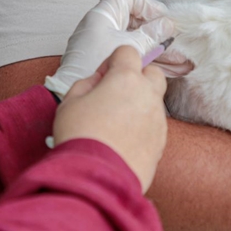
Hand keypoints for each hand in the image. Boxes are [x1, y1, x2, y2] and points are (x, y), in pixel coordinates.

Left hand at [45, 0, 175, 97]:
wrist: (69, 93)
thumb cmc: (94, 64)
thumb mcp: (129, 47)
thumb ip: (151, 35)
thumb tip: (168, 24)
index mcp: (105, 14)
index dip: (147, 4)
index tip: (162, 20)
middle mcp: (106, 26)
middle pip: (138, 20)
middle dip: (160, 32)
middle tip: (177, 41)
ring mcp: (108, 44)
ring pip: (140, 41)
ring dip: (161, 50)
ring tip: (183, 60)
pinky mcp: (111, 62)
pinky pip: (136, 56)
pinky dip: (152, 62)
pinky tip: (175, 70)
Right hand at [53, 46, 168, 192]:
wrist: (96, 178)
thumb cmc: (80, 137)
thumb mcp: (70, 101)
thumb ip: (87, 83)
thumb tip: (99, 82)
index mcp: (126, 79)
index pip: (128, 52)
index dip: (112, 61)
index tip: (101, 77)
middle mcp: (148, 95)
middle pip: (152, 73)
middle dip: (137, 78)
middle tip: (115, 94)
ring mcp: (158, 120)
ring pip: (154, 101)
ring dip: (139, 104)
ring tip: (115, 123)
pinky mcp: (161, 143)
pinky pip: (154, 126)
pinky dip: (142, 127)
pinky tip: (122, 140)